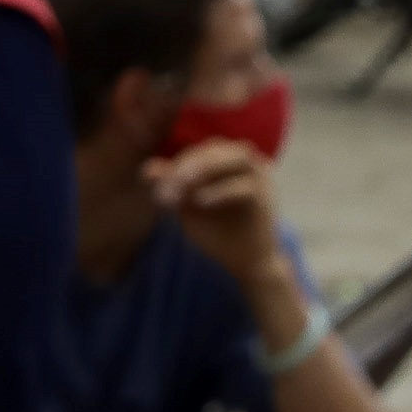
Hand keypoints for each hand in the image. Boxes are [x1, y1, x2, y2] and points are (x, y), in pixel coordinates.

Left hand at [146, 138, 291, 303]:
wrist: (247, 262)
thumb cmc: (218, 232)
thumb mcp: (188, 208)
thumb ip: (172, 188)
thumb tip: (146, 170)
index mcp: (226, 163)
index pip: (198, 151)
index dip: (176, 163)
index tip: (154, 182)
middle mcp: (246, 165)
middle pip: (216, 148)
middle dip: (188, 164)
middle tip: (167, 184)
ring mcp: (260, 178)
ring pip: (236, 157)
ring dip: (206, 167)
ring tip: (181, 183)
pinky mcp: (265, 198)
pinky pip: (245, 187)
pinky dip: (221, 191)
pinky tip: (200, 202)